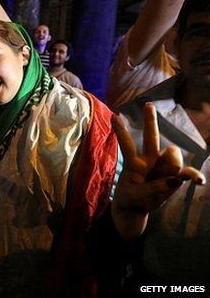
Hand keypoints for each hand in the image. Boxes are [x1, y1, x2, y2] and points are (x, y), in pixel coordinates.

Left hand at [111, 103, 204, 239]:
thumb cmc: (131, 198)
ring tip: (173, 178)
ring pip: (172, 154)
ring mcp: (163, 167)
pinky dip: (193, 176)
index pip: (127, 144)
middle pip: (151, 138)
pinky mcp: (174, 177)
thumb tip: (177, 180)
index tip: (114, 115)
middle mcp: (149, 160)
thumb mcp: (136, 196)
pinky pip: (187, 173)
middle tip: (148, 105)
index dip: (122, 131)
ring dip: (174, 162)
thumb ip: (155, 188)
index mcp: (134, 163)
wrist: (136, 210)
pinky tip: (199, 181)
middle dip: (151, 121)